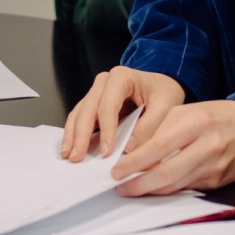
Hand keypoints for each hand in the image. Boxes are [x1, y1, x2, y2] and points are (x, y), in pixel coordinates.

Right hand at [61, 67, 185, 161]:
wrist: (162, 86)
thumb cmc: (163, 93)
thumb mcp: (165, 106)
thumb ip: (149, 125)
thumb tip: (129, 148)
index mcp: (121, 77)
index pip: (108, 105)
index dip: (106, 130)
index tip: (106, 152)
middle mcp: (104, 82)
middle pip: (88, 109)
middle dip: (81, 134)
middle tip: (77, 157)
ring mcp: (96, 92)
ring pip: (79, 113)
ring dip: (73, 135)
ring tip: (69, 156)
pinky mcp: (94, 104)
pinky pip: (80, 118)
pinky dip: (75, 134)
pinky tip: (71, 149)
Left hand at [112, 99, 234, 194]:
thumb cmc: (215, 116)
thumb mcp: (187, 111)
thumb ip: (161, 129)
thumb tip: (133, 150)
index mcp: (195, 122)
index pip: (157, 147)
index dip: (134, 162)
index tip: (116, 170)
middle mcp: (206, 146)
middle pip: (165, 173)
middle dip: (138, 184)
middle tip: (120, 187)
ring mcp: (214, 166)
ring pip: (175, 185)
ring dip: (151, 191)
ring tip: (133, 189)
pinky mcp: (218, 181)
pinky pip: (188, 189)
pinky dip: (169, 190)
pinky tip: (156, 189)